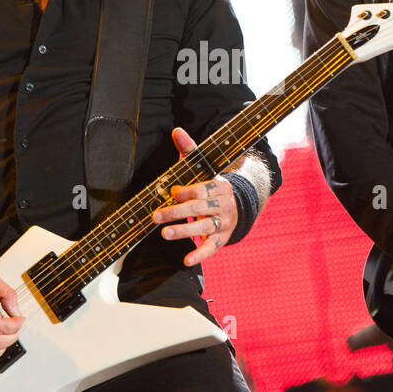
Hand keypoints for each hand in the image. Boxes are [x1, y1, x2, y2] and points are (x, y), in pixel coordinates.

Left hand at [151, 126, 237, 265]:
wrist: (236, 204)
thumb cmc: (210, 185)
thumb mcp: (202, 167)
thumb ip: (189, 149)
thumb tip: (176, 130)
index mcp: (219, 185)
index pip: (200, 189)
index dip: (185, 192)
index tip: (172, 193)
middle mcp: (223, 204)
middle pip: (198, 209)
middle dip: (176, 212)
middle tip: (156, 216)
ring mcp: (223, 223)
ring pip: (203, 228)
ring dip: (184, 232)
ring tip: (165, 234)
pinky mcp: (222, 238)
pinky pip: (212, 248)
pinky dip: (200, 255)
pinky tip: (187, 261)